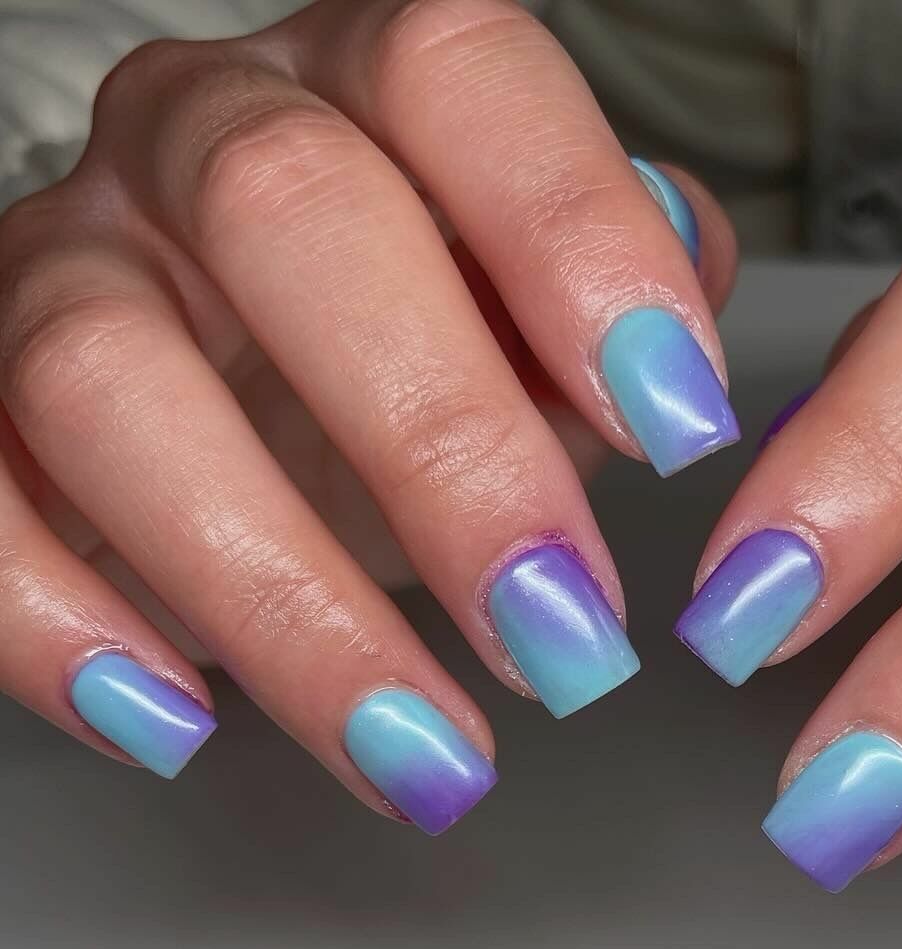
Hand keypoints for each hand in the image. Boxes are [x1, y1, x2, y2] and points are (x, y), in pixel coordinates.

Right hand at [0, 0, 736, 829]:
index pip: (464, 79)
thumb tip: (680, 325)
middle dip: (449, 453)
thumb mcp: (531, 314)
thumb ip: (616, 297)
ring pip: (112, 381)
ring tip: (425, 755)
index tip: (679, 427)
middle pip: (295, 221)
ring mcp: (64, 262)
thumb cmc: (406, 345)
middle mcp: (200, 138)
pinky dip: (58, 623)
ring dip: (287, 600)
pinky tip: (180, 725)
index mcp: (369, 92)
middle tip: (567, 638)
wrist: (229, 384)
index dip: (576, 240)